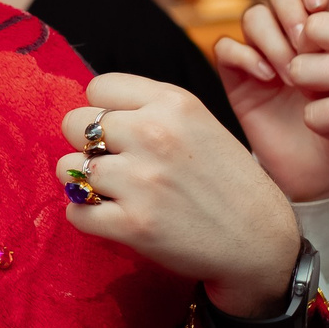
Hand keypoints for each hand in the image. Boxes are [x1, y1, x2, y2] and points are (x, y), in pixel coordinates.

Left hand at [59, 77, 300, 314]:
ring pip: (68, 167)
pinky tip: (111, 215)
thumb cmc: (227, 181)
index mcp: (173, 103)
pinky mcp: (132, 224)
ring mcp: (140, 180)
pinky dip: (86, 215)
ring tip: (113, 191)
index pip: (98, 87)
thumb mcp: (199, 124)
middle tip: (113, 163)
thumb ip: (151, 110)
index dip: (103, 111)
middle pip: (74, 123)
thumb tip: (94, 114)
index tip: (118, 132)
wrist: (260, 240)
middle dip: (87, 144)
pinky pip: (75, 210)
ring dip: (85, 182)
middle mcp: (154, 134)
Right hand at [215, 0, 328, 202]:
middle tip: (304, 39)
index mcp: (326, 23)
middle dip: (289, 7)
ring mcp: (264, 55)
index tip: (321, 4)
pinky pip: (226, 49)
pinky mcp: (239, 80)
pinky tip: (267, 77)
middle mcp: (292, 33)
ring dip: (271, 36)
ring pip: (252, 15)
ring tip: (292, 71)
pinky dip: (244, 55)